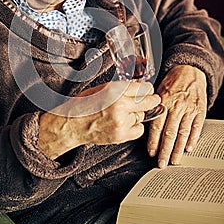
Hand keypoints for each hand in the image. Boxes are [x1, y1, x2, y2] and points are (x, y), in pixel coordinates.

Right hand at [39, 81, 160, 158]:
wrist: (71, 124)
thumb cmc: (83, 105)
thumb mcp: (103, 89)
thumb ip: (122, 88)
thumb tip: (140, 88)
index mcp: (115, 90)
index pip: (144, 88)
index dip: (147, 89)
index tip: (148, 91)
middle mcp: (120, 105)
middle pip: (149, 101)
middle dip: (151, 100)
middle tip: (151, 100)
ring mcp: (121, 121)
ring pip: (143, 116)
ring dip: (137, 114)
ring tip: (124, 113)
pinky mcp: (121, 135)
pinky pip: (139, 129)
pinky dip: (135, 127)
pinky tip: (124, 123)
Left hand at [147, 65, 206, 167]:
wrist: (189, 70)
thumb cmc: (170, 82)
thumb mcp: (157, 90)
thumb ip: (150, 106)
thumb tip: (140, 122)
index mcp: (163, 102)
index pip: (157, 125)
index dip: (153, 141)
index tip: (151, 153)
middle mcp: (176, 106)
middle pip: (169, 132)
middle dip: (165, 150)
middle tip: (161, 163)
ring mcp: (189, 109)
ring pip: (183, 132)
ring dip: (178, 148)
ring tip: (174, 160)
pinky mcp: (199, 110)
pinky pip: (196, 126)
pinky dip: (193, 138)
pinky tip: (189, 148)